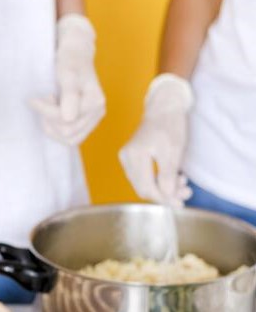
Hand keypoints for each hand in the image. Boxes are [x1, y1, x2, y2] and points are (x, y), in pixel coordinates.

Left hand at [31, 14, 105, 145]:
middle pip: (67, 132)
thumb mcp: (67, 72)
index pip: (66, 119)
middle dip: (49, 119)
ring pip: (69, 139)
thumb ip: (69, 94)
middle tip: (42, 101)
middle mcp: (98, 112)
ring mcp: (93, 120)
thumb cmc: (70, 60)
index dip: (45, 111)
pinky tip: (50, 116)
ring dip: (52, 127)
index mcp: (95, 101)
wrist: (75, 55)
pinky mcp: (86, 123)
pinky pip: (70, 138)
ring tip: (46, 109)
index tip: (33, 99)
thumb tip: (69, 118)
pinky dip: (56, 130)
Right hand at [119, 73, 193, 207]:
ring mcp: (126, 158)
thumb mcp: (173, 151)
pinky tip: (171, 177)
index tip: (179, 203)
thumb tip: (167, 197)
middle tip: (184, 193)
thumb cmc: (170, 125)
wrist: (164, 108)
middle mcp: (126, 158)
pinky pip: (142, 176)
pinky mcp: (130, 158)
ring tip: (182, 184)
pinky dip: (157, 180)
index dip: (162, 198)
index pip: (145, 187)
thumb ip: (168, 176)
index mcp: (135, 155)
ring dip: (162, 188)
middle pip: (142, 187)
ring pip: (142, 183)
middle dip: (164, 194)